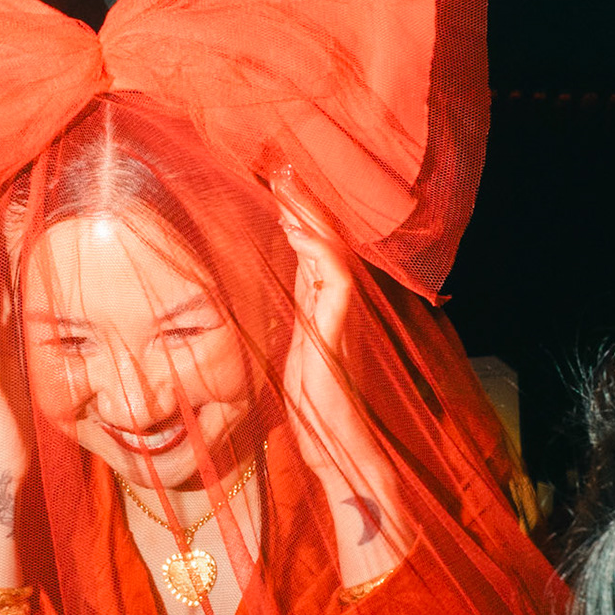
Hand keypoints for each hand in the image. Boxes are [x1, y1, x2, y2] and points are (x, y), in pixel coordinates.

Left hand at [275, 176, 401, 546]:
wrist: (336, 452)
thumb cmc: (313, 412)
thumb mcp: (293, 353)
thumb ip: (292, 318)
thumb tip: (278, 287)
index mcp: (320, 308)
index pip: (309, 248)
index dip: (295, 213)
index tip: (274, 179)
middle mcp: (335, 307)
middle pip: (322, 240)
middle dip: (302, 201)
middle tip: (280, 162)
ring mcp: (340, 319)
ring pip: (331, 252)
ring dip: (309, 215)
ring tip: (287, 181)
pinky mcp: (338, 335)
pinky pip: (334, 284)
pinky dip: (318, 253)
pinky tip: (298, 230)